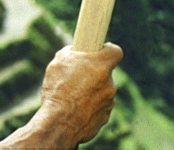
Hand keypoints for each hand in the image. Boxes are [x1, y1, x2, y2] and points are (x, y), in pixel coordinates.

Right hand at [0, 43, 122, 148]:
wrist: (60, 123)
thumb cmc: (58, 90)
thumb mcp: (58, 62)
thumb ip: (71, 53)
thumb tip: (74, 52)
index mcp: (100, 66)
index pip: (115, 51)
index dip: (107, 50)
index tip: (99, 52)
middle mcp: (109, 83)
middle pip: (105, 73)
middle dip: (93, 73)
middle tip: (76, 76)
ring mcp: (109, 101)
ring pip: (102, 91)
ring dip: (90, 90)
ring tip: (71, 95)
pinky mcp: (105, 117)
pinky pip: (98, 106)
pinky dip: (89, 106)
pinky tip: (74, 108)